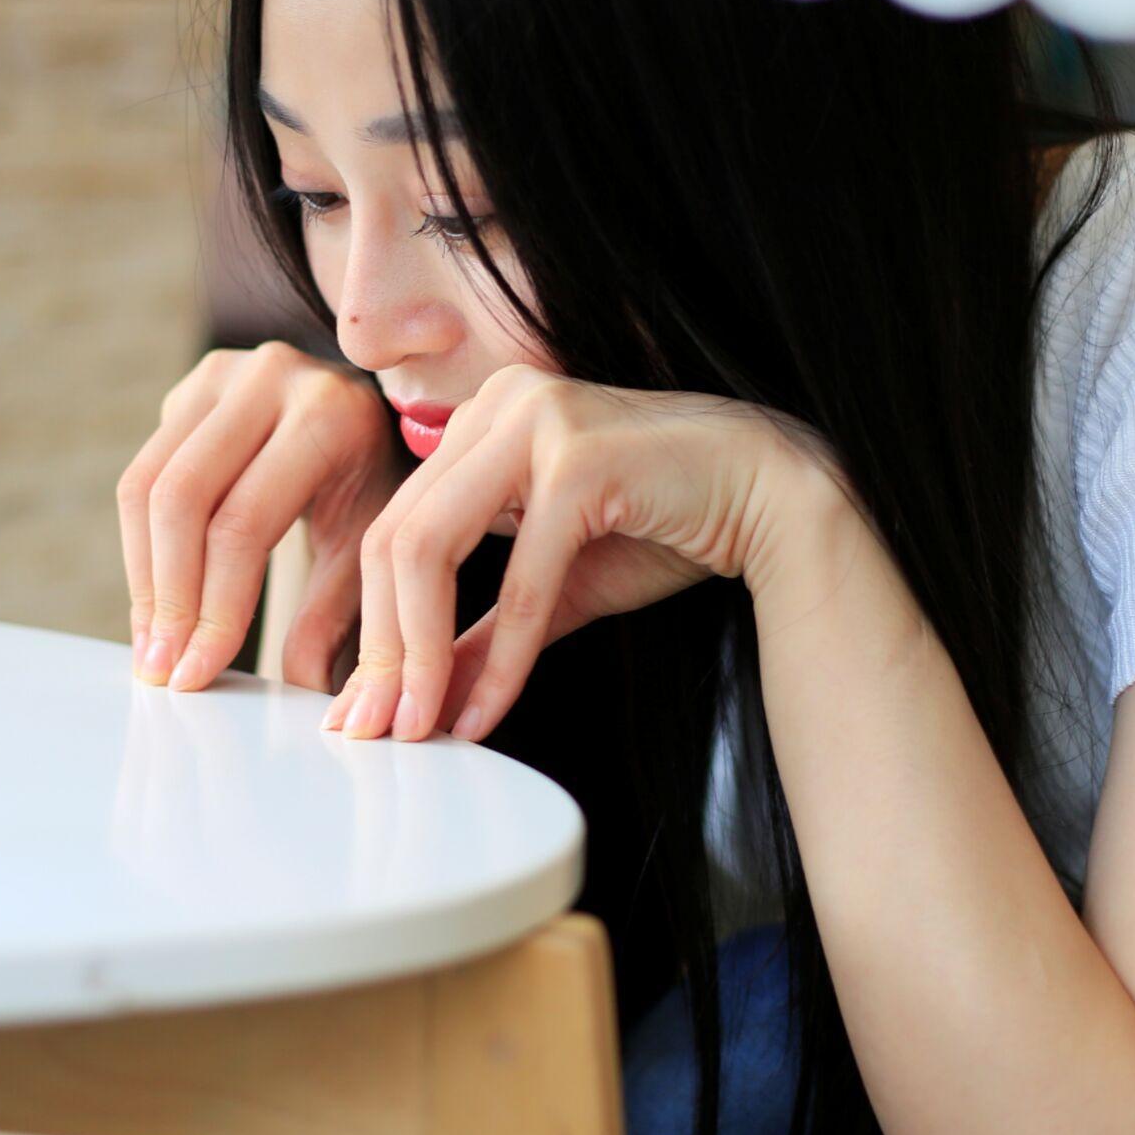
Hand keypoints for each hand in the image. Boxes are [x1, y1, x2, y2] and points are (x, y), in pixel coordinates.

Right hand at [116, 341, 400, 691]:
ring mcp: (221, 374)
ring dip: (142, 578)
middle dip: (167, 597)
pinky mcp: (189, 389)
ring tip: (152, 648)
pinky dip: (141, 548)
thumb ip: (332, 618)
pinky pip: (141, 475)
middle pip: (180, 499)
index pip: (243, 524)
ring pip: (145, 486)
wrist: (374, 415)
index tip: (196, 675)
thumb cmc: (377, 489)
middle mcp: (269, 379)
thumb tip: (296, 695)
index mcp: (326, 416)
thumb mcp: (370, 551)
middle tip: (162, 669)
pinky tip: (155, 605)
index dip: (212, 608)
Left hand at [323, 363, 835, 742]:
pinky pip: (519, 580)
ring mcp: (536, 423)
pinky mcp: (579, 461)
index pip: (392, 526)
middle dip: (381, 647)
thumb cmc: (668, 526)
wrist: (771, 493)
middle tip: (377, 729)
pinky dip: (500, 658)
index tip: (363, 705)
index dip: (369, 624)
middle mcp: (497, 406)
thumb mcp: (554, 588)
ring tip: (420, 725)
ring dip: (421, 652)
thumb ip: (482, 633)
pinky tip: (488, 714)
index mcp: (481, 419)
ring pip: (432, 548)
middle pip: (394, 537)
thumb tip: (421, 701)